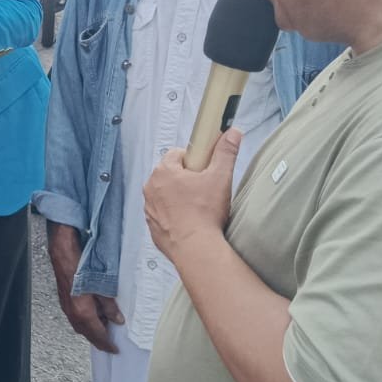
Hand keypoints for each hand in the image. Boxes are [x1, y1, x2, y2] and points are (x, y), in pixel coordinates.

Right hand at [47, 222, 122, 352]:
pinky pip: (76, 316)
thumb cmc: (80, 266)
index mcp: (83, 312)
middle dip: (99, 339)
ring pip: (80, 325)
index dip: (107, 345)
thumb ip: (110, 306)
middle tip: (110, 341)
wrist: (62, 252)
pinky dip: (85, 320)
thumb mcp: (102, 287)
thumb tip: (117, 319)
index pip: (98, 336)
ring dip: (92, 329)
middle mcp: (73, 313)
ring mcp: (66, 307)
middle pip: (87, 334)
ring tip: (104, 326)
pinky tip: (92, 313)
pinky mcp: (64, 299)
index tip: (115, 349)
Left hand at [143, 128, 240, 266]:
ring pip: (166, 195)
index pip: (177, 154)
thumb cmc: (205, 213)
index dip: (194, 160)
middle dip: (187, 179)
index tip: (205, 169)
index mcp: (164, 171)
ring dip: (179, 198)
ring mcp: (149, 208)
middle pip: (171, 174)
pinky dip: (175, 215)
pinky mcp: (153, 226)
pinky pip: (163, 214)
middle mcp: (151, 188)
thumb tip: (232, 133)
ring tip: (199, 208)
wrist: (196, 249)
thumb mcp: (220, 177)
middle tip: (205, 190)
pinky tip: (191, 222)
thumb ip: (226, 152)